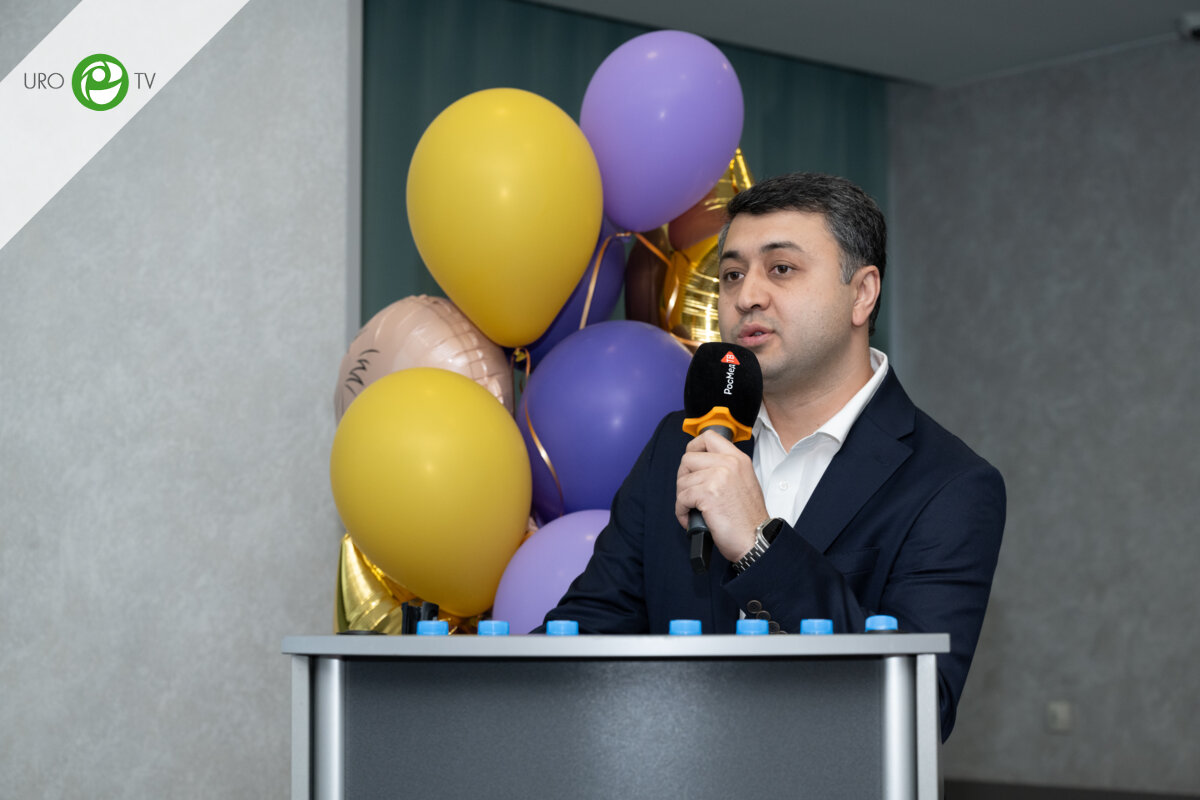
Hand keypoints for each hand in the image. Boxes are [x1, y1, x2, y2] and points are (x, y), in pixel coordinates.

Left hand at [675, 431, 768, 562]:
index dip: (693, 448)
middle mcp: (729, 463)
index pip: (708, 437)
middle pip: (688, 459)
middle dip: (683, 479)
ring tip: (693, 511)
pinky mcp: (708, 493)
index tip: (691, 464)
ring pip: (682, 481)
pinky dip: (681, 511)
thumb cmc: (748, 519)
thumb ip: (724, 469)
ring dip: (683, 499)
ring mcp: (719, 476)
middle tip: (690, 494)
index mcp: (738, 459)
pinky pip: (682, 498)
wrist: (756, 539)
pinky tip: (691, 519)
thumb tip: (699, 467)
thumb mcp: (743, 483)